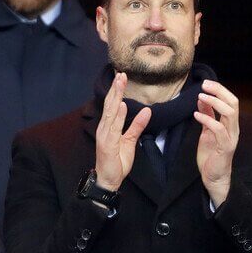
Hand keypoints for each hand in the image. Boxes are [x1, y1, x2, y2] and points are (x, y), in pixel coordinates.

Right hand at [95, 72, 151, 190]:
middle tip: (121, 73)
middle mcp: (104, 128)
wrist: (108, 180)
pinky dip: (117, 116)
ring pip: (110, 112)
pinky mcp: (107, 144)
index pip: (113, 105)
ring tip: (120, 82)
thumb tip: (147, 111)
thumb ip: (137, 126)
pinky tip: (120, 105)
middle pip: (110, 104)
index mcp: (109, 127)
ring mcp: (104, 135)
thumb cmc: (116, 162)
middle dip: (116, 88)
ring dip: (116, 96)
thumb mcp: (130, 142)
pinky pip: (113, 127)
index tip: (122, 77)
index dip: (117, 91)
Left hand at [194, 80, 239, 206]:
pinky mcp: (225, 147)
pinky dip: (207, 120)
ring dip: (214, 103)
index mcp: (231, 124)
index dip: (219, 90)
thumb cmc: (211, 155)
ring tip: (200, 97)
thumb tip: (202, 99)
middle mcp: (234, 129)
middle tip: (204, 85)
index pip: (231, 100)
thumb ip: (207, 116)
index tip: (205, 83)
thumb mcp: (206, 132)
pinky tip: (196, 116)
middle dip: (219, 91)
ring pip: (230, 113)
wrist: (213, 177)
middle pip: (233, 103)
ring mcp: (231, 137)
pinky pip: (219, 129)